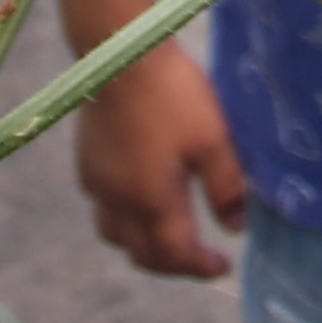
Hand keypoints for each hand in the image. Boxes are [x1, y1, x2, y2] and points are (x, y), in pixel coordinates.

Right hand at [71, 40, 249, 279]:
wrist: (121, 54)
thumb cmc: (174, 96)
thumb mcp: (214, 140)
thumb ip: (226, 188)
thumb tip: (235, 228)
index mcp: (154, 201)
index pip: (176, 255)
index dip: (201, 268)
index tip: (223, 266)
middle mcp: (119, 202)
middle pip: (142, 255)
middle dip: (173, 264)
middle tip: (198, 258)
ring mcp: (97, 183)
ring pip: (116, 236)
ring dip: (143, 245)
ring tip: (166, 234)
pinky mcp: (86, 162)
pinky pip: (104, 208)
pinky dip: (124, 218)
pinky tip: (140, 196)